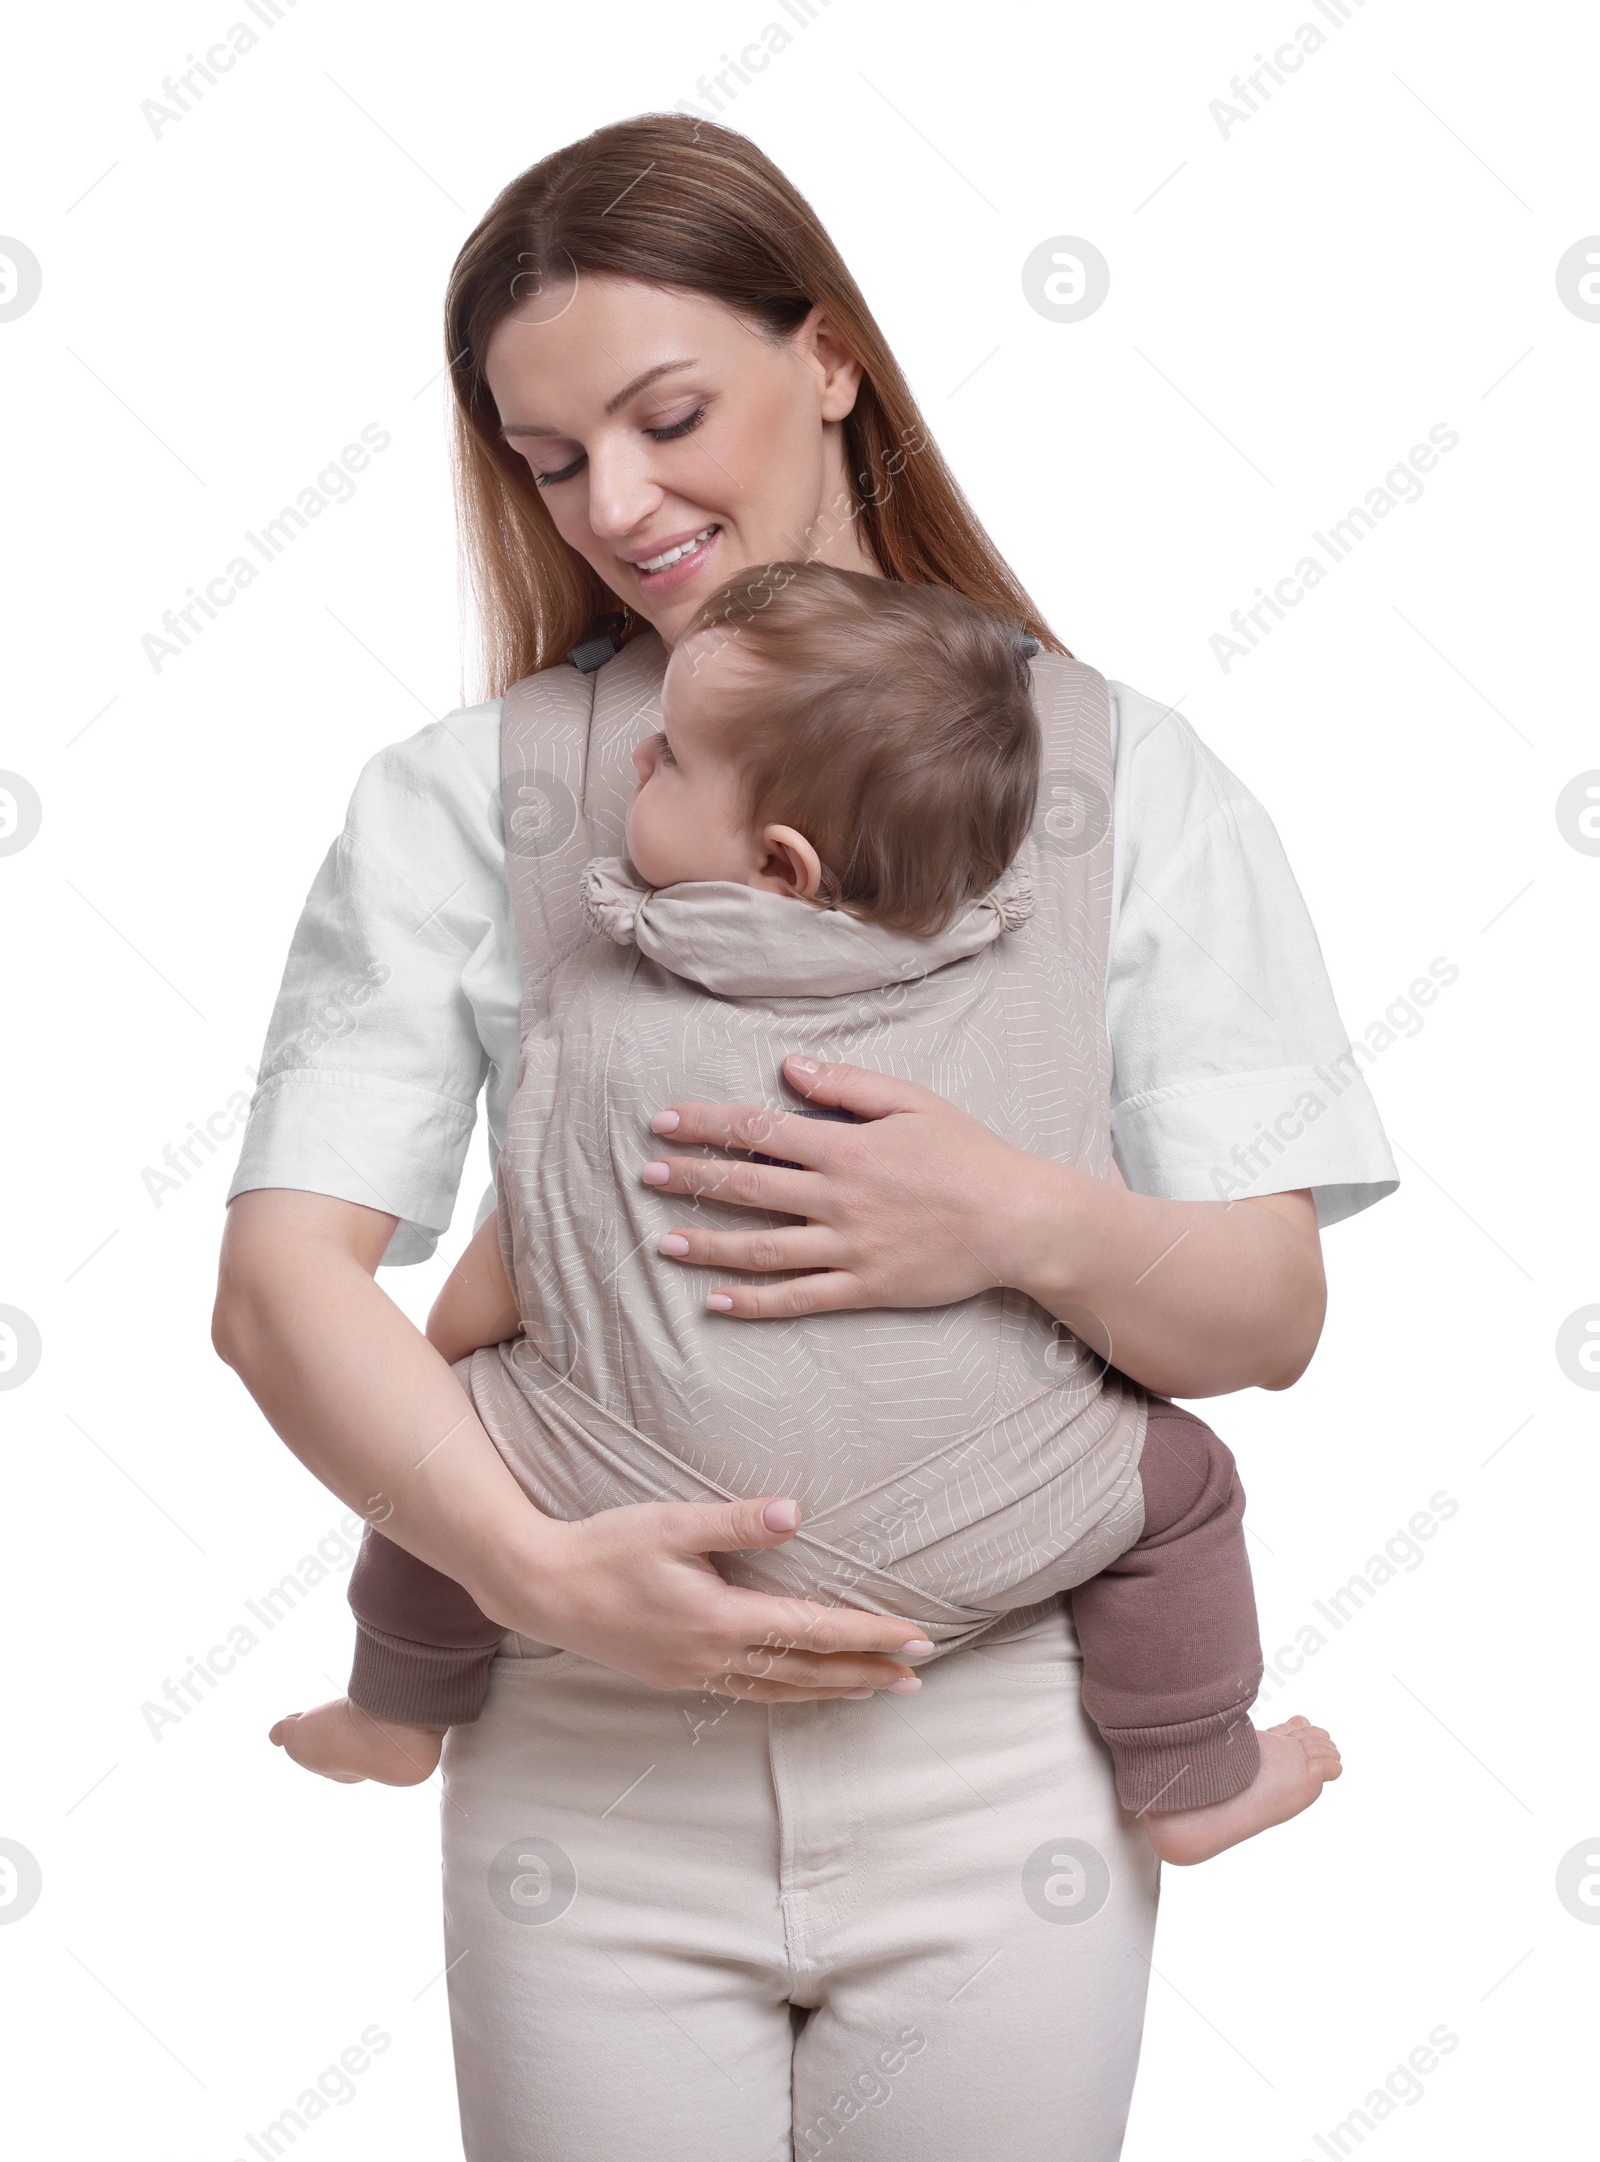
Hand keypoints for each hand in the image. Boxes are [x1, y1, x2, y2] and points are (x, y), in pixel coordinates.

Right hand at [478, 1491, 932, 1701]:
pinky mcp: (675, 1676)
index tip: (917, 1639)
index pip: (814, 1631)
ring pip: (780, 1692)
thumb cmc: (604, 1546)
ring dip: (832, 1690)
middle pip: (807, 1672)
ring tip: (874, 1690)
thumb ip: (737, 1522)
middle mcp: (712, 1656)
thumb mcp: (672, 1522)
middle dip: (866, 1674)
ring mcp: (692, 1673)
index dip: (870, 1635)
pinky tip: (800, 1689)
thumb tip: (796, 1514)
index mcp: (720, 1619)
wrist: (538, 1588)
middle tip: (917, 1677)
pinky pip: (748, 1694)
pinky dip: (788, 1694)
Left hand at [642, 1054, 1051, 1317]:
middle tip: (647, 1176)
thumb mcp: (912, 1101)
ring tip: (664, 1241)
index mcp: (846, 1147)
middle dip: (692, 1179)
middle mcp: (838, 1198)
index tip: (663, 1123)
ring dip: (708, 1243)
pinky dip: (754, 1302)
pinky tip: (717, 1302)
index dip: (705, 1125)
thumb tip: (789, 1067)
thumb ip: (847, 1085)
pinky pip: (799, 1298)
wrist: (1018, 1219)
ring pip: (762, 1248)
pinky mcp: (865, 1288)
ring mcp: (849, 1247)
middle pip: (747, 1188)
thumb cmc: (968, 1155)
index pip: (758, 1131)